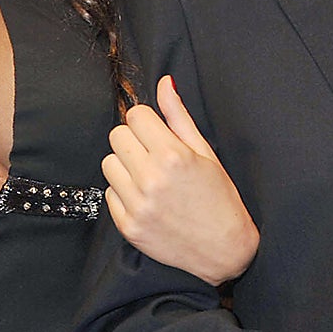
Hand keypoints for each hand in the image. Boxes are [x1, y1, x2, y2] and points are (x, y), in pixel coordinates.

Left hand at [103, 75, 259, 285]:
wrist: (224, 249)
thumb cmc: (220, 199)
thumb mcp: (206, 153)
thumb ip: (179, 116)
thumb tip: (165, 82)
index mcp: (173, 155)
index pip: (136, 116)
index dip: (147, 121)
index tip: (157, 132)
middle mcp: (151, 179)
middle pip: (117, 136)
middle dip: (134, 139)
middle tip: (153, 154)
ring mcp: (137, 204)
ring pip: (108, 163)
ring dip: (125, 166)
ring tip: (149, 177)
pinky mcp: (128, 226)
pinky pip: (110, 194)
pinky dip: (124, 193)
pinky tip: (147, 199)